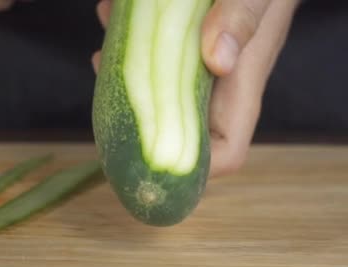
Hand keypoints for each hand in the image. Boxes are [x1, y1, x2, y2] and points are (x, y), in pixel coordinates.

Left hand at [93, 0, 298, 176]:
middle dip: (138, 108)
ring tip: (110, 26)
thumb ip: (242, 17)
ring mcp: (205, 63)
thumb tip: (218, 60)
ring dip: (131, 66)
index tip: (142, 150)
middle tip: (105, 70)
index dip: (190, 169)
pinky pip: (160, 55)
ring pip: (164, 89)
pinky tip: (118, 9)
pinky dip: (137, 37)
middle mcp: (223, 82)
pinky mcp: (191, 41)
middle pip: (180, 126)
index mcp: (243, 82)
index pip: (224, 152)